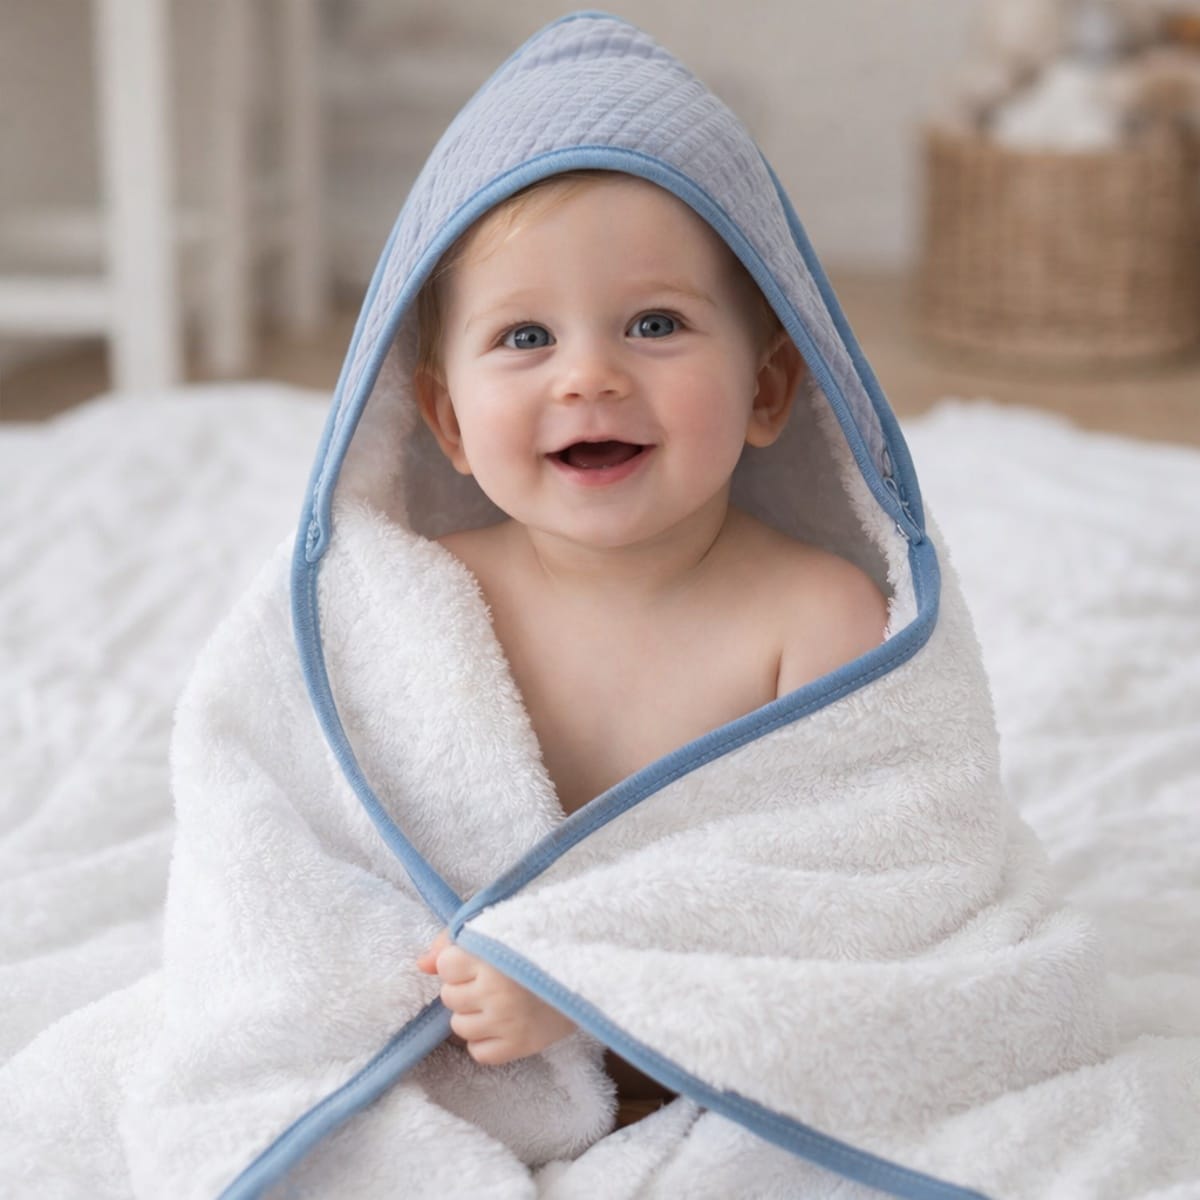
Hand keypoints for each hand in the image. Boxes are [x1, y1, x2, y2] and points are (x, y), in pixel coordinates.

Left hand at [416, 929, 576, 1065]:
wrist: (589, 974)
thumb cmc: (539, 947)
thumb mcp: (498, 930)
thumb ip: (453, 942)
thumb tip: (420, 964)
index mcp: (493, 955)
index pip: (445, 966)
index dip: (458, 963)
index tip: (479, 960)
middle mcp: (496, 991)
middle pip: (449, 997)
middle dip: (465, 989)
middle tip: (493, 981)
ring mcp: (507, 1022)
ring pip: (459, 1026)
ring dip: (473, 1015)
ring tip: (499, 1003)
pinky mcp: (519, 1046)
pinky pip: (478, 1052)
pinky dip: (485, 1041)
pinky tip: (503, 1024)